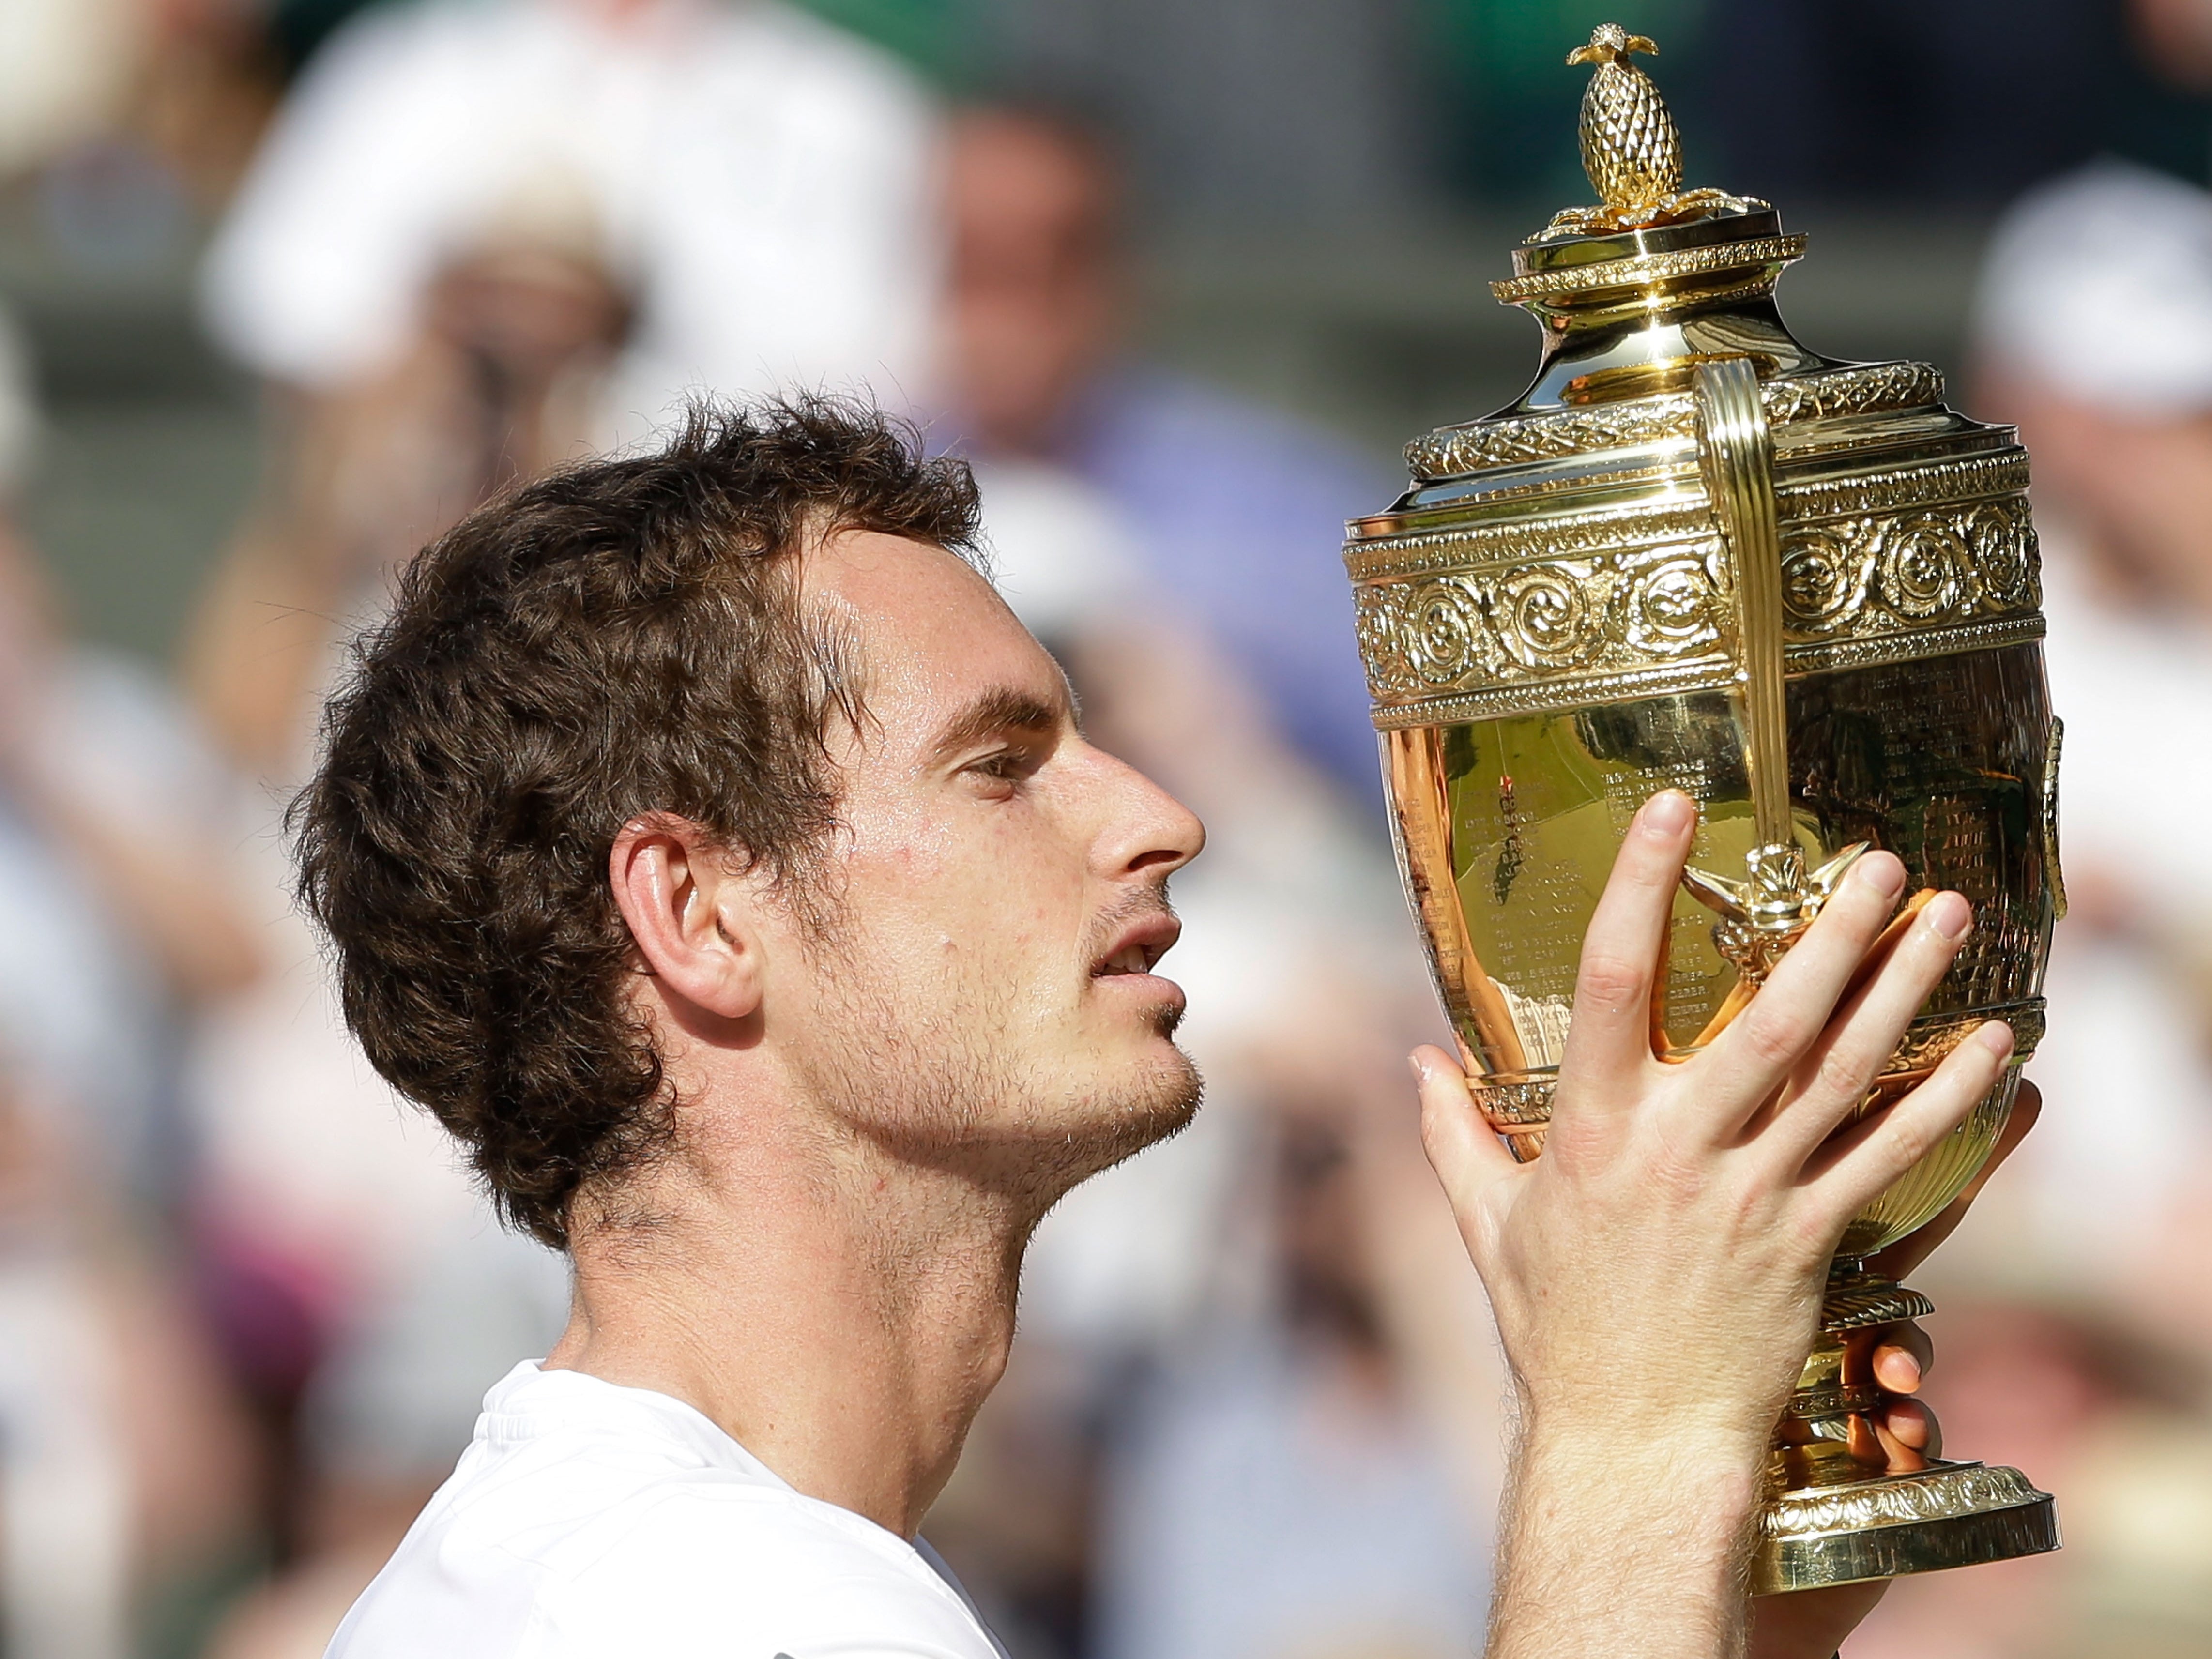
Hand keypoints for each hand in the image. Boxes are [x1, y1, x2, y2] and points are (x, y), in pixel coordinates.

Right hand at [1420, 789, 2017, 1657]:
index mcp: (1595, 1132)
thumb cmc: (1557, 1330)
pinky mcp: (1812, 1241)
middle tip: (1877, 860)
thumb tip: (1415, 1064)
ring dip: (1900, 987)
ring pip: (1841, 1072)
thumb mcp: (1488, 1227)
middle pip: (1768, 1016)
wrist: (1636, 1442)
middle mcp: (1680, 1149)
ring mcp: (1755, 1194)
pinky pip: (1888, 1157)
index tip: (1669, 811)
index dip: (1640, 887)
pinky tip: (1988, 1049)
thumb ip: (1453, 1136)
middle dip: (1830, 930)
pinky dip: (1944, 1101)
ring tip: (1946, 916)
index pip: (1611, 980)